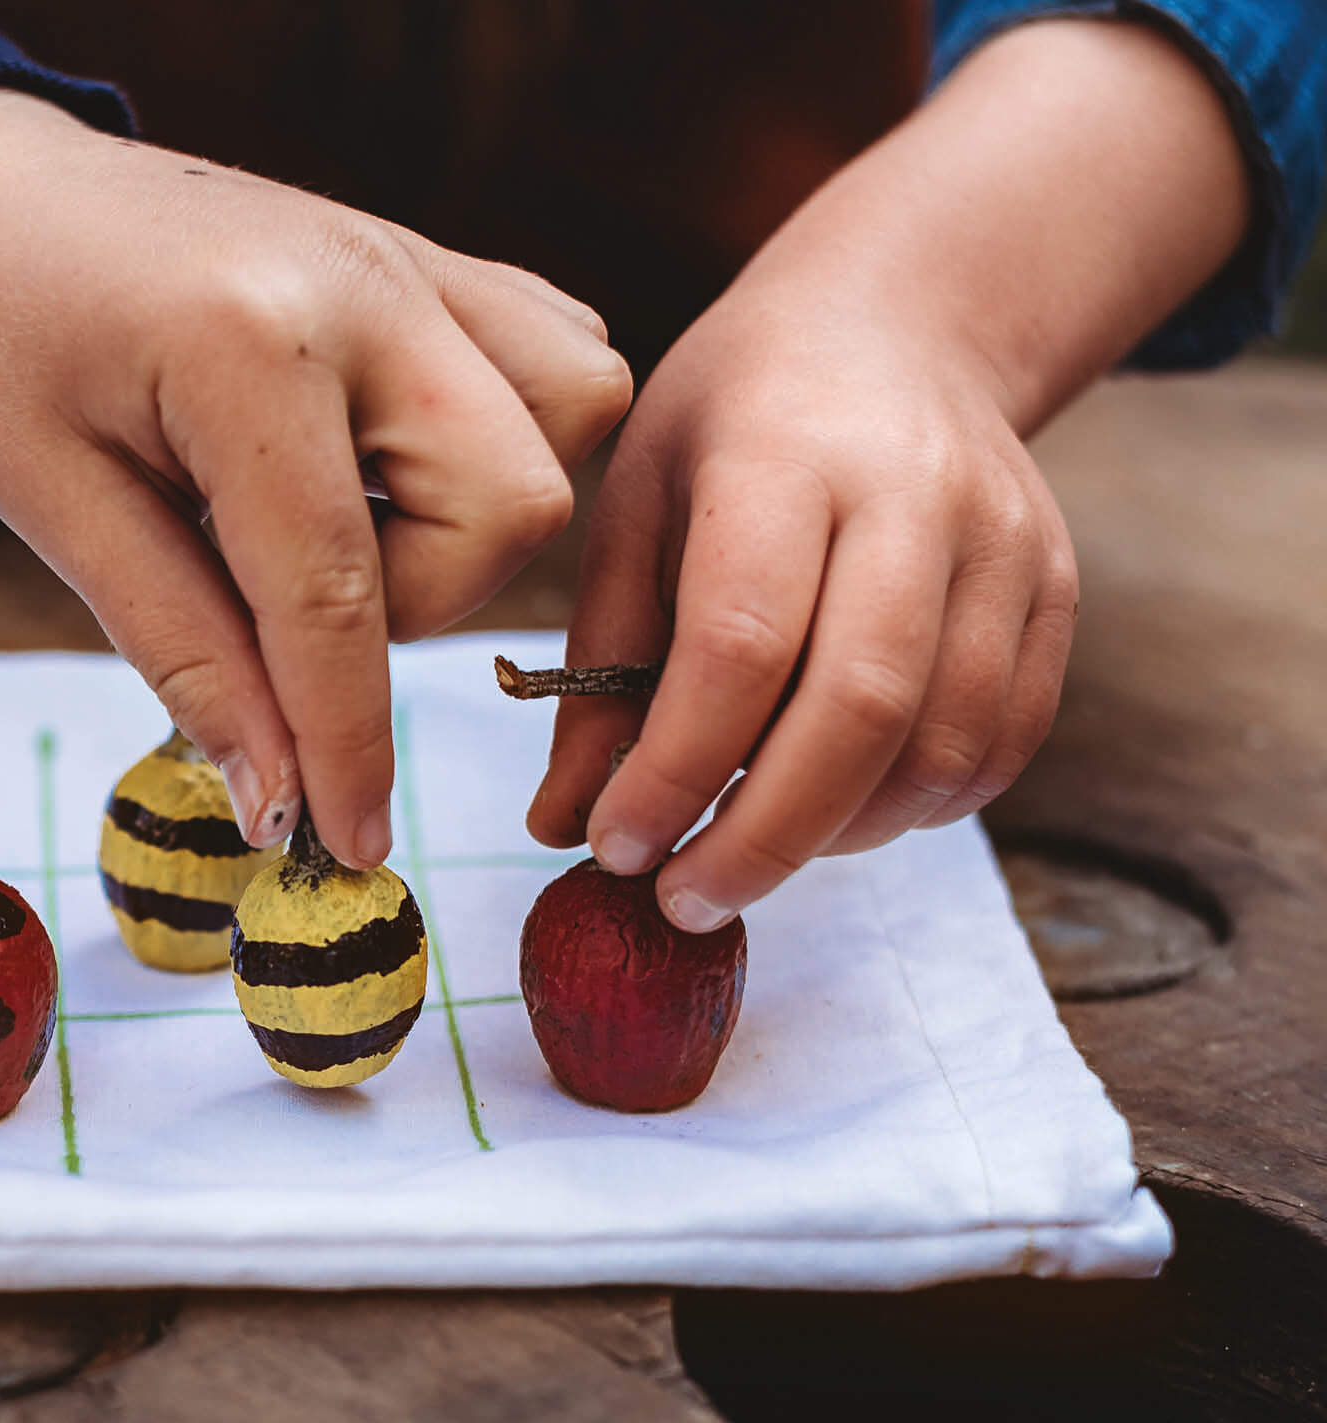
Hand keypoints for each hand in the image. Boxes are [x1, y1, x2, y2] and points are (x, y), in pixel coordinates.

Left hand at [0, 89, 631, 866]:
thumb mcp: (60, 513)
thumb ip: (189, 657)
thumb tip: (280, 799)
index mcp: (247, 344)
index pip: (339, 596)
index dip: (348, 745)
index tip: (348, 845)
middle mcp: (365, 284)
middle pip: (510, 505)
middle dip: (419, 601)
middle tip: (287, 593)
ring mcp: (413, 256)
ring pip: (569, 419)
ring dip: (474, 519)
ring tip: (345, 520)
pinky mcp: (431, 257)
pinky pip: (556, 354)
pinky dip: (508, 433)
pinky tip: (398, 463)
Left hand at [529, 272, 1079, 929]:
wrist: (896, 324)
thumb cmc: (734, 427)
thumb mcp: (635, 511)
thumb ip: (600, 672)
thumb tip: (564, 825)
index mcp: (783, 456)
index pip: (740, 647)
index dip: (675, 773)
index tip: (615, 848)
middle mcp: (915, 494)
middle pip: (859, 712)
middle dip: (761, 840)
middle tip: (684, 898)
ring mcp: (1006, 542)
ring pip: (943, 745)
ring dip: (838, 836)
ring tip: (752, 850)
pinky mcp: (1058, 588)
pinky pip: (1002, 743)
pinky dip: (917, 809)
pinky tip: (839, 811)